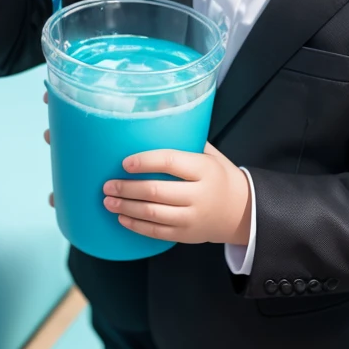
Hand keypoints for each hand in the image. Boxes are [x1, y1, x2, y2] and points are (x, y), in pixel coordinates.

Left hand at [42, 91, 250, 244]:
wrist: (241, 211)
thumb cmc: (219, 175)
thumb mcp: (210, 154)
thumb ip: (187, 140)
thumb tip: (157, 114)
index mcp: (204, 169)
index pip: (170, 162)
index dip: (145, 161)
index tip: (124, 162)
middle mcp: (198, 194)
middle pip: (156, 191)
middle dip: (127, 188)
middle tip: (107, 184)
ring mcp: (192, 217)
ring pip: (152, 213)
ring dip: (126, 207)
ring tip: (108, 201)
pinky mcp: (186, 235)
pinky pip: (156, 232)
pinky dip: (136, 225)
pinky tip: (122, 217)